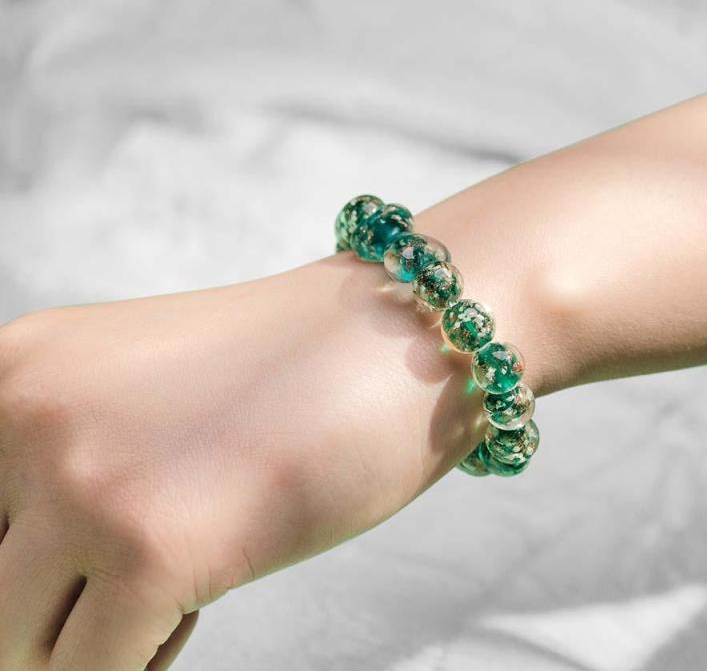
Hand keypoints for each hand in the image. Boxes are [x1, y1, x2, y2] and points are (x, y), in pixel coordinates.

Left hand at [0, 253, 491, 669]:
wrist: (398, 337)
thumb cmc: (288, 371)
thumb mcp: (137, 395)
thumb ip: (57, 463)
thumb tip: (19, 576)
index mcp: (12, 371)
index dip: (18, 559)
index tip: (68, 572)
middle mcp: (24, 415)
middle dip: (51, 607)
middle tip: (133, 571)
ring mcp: (83, 481)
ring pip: (14, 649)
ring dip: (92, 636)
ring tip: (174, 578)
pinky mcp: (152, 549)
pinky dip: (147, 659)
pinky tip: (197, 603)